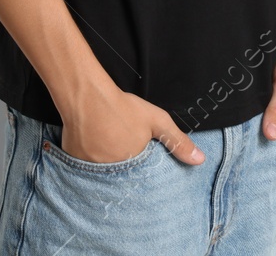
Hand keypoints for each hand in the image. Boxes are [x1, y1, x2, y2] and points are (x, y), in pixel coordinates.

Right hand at [60, 87, 206, 165]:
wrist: (87, 96)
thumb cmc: (122, 107)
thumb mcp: (157, 121)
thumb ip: (177, 142)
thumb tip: (200, 160)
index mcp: (134, 167)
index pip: (142, 180)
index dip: (142, 169)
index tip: (138, 155)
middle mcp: (112, 173)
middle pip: (122, 177)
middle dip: (124, 166)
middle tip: (121, 146)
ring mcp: (92, 169)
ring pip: (104, 173)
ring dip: (107, 164)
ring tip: (107, 144)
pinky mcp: (75, 162)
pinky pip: (86, 168)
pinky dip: (90, 160)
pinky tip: (93, 144)